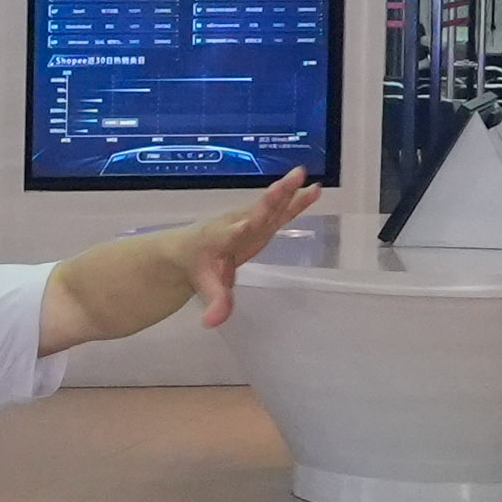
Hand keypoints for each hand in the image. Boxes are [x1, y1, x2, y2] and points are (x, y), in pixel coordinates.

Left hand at [175, 170, 326, 323]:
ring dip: (290, 193)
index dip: (243, 227)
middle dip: (276, 196)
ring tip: (309, 182)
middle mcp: (239, 224)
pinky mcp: (262, 222)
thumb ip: (214, 303)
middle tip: (294, 178)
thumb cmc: (198, 266)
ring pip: (273, 206)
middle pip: (260, 210)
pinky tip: (314, 191)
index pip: (235, 233)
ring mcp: (252, 220)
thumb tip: (211, 323)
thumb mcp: (205, 287)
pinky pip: (281, 210)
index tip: (250, 221)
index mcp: (224, 238)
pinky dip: (296, 200)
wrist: (188, 249)